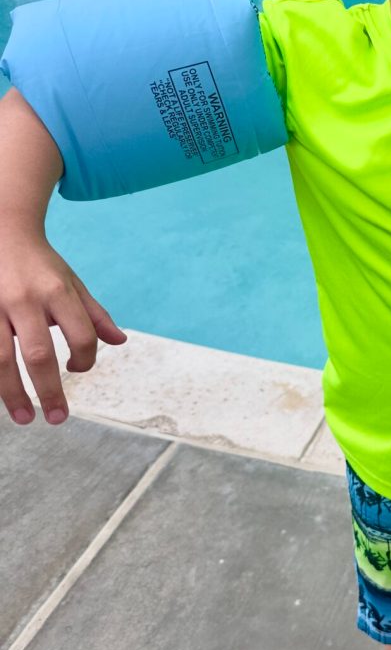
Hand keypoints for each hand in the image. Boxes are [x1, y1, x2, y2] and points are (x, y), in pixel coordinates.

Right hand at [0, 232, 126, 424]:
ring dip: (13, 394)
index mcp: (57, 291)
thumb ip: (94, 315)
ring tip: (25, 419)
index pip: (81, 335)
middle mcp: (25, 300)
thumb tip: (119, 342)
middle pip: (38, 354)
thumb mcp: (72, 283)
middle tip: (58, 418)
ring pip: (1, 359)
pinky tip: (1, 394)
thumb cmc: (40, 265)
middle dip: (49, 390)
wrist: (2, 230)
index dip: (86, 358)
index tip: (78, 368)